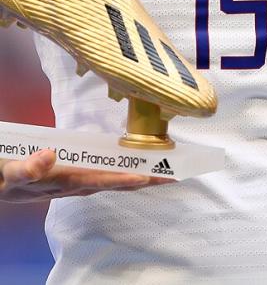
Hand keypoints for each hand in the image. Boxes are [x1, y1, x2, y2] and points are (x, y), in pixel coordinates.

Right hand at [0, 150, 171, 202]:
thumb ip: (27, 168)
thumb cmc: (7, 177)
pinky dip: (127, 171)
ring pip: (116, 180)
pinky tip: (140, 167)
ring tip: (167, 172)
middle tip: (176, 176)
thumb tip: (48, 156)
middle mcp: (78, 184)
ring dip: (142, 176)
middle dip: (147, 180)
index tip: (150, 176)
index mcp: (67, 182)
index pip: (103, 181)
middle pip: (118, 183)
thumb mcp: (11, 172)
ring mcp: (79, 181)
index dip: (126, 178)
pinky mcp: (77, 176)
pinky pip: (109, 174)